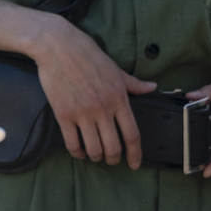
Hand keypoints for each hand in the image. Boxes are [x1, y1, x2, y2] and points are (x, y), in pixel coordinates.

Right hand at [28, 15, 156, 168]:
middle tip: (112, 159)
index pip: (132, 134)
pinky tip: (79, 151)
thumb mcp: (116, 69)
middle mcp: (103, 108)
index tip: (135, 164)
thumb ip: (134, 83)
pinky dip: (77, 152)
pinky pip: (72, 143)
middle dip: (113, 158)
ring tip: (95, 154)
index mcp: (119, 97)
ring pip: (93, 148)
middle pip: (113, 147)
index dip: (136, 154)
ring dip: (95, 156)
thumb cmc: (89, 56)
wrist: (59, 47)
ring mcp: (82, 113)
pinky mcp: (63, 114)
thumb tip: (152, 88)